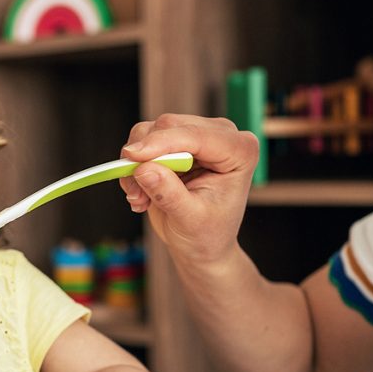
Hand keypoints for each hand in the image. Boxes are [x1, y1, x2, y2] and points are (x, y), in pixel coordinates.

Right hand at [119, 114, 258, 264]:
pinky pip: (142, 140)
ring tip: (141, 198)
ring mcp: (196, 135)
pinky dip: (133, 166)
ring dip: (135, 164)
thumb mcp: (190, 220)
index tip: (132, 157)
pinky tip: (142, 193)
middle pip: (170, 126)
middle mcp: (220, 135)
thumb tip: (143, 169)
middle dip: (145, 158)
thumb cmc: (207, 235)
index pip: (197, 135)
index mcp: (240, 151)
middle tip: (137, 195)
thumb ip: (169, 194)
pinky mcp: (174, 140)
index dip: (162, 143)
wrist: (201, 245)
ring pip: (150, 130)